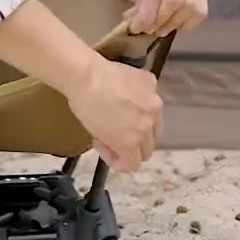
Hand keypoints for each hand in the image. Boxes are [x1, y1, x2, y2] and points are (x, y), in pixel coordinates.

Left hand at [66, 56, 162, 171]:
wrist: (85, 75)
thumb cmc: (84, 106)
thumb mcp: (96, 134)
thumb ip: (113, 145)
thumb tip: (117, 145)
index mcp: (131, 142)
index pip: (135, 164)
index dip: (120, 161)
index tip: (109, 150)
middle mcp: (148, 125)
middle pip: (148, 147)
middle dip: (134, 145)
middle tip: (117, 134)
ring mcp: (153, 103)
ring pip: (155, 123)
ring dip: (143, 124)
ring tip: (124, 113)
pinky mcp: (152, 83)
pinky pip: (150, 98)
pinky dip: (141, 99)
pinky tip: (126, 92)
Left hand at [106, 0, 207, 36]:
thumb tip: (140, 22)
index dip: (146, 15)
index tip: (136, 28)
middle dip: (161, 21)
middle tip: (148, 29)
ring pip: (192, 4)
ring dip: (175, 23)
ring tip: (160, 28)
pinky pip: (202, 6)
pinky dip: (190, 21)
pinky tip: (176, 23)